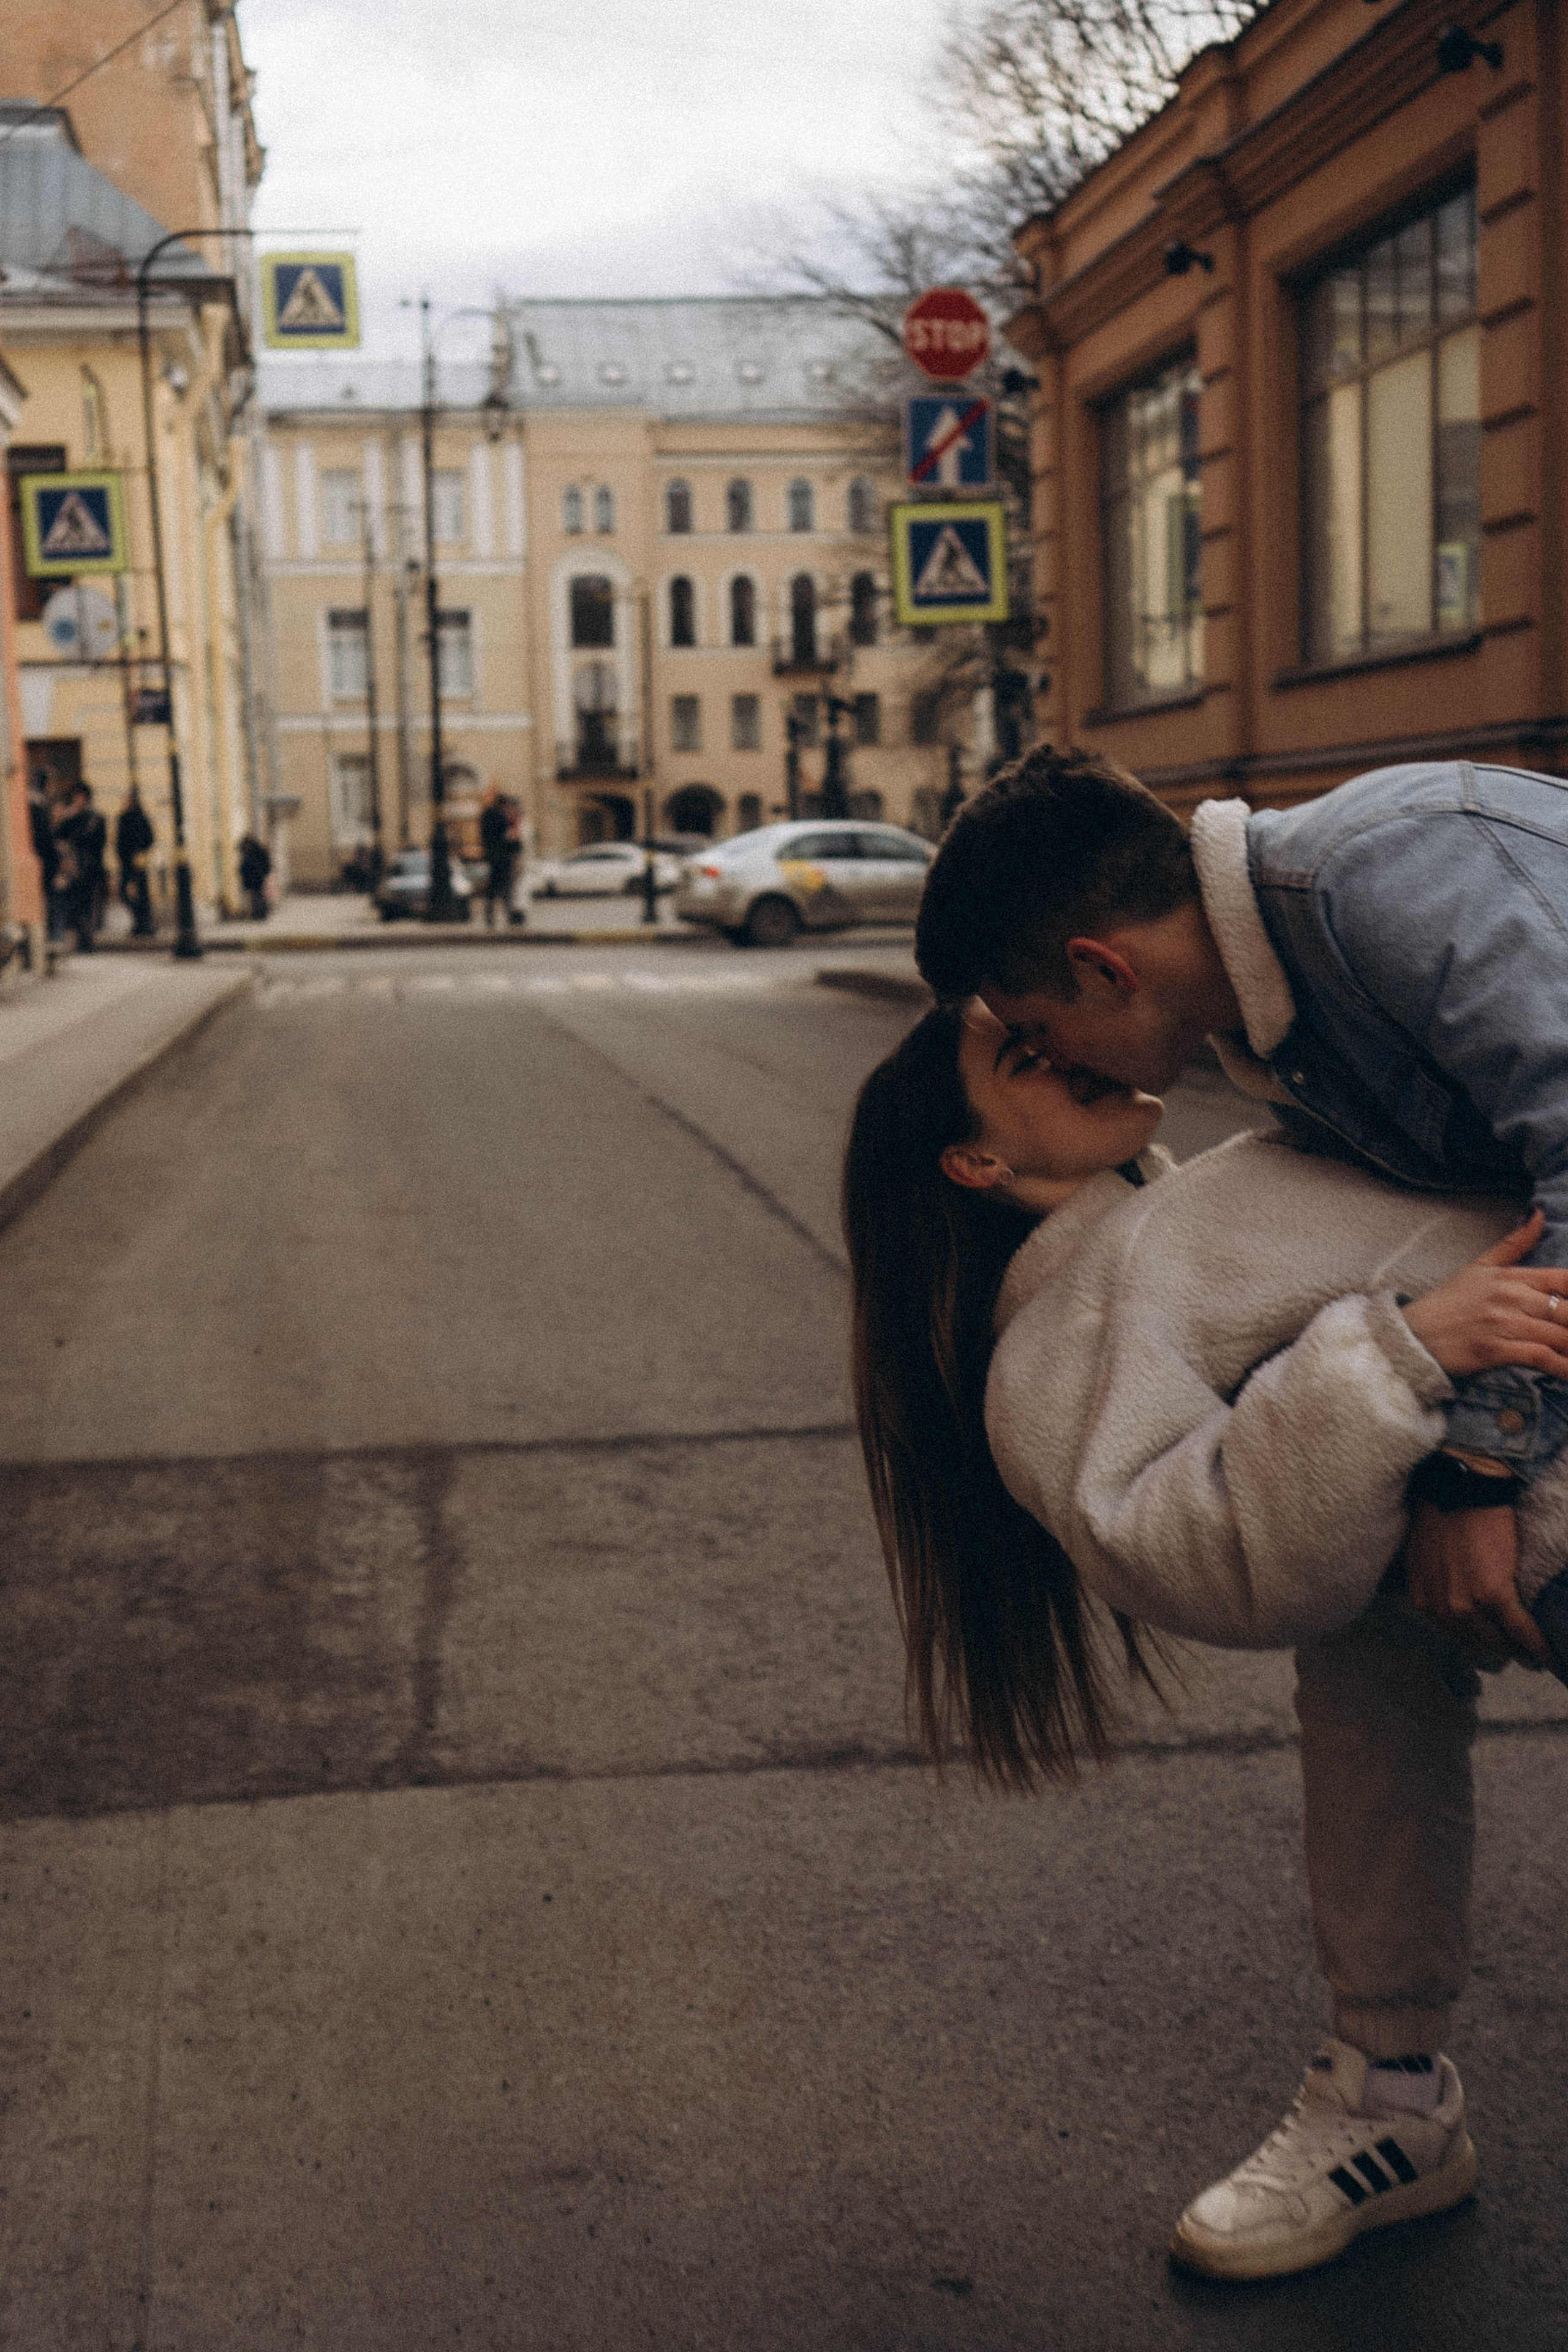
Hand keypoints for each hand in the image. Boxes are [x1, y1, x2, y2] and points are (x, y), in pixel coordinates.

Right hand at [1401, 1210, 1567, 1376]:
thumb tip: (1540, 1213)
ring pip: (1558, 1335)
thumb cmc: (1449, 1302)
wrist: (1413, 1335)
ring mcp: (1502, 1323)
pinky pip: (1539, 1357)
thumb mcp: (1479, 1266)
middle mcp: (1509, 1296)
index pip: (1564, 1279)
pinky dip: (1560, 1367)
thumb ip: (1514, 1243)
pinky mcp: (1494, 1350)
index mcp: (1510, 1276)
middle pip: (1566, 1311)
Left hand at [1406, 1500, 1547, 1666]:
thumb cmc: (1443, 1512)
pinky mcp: (1494, 1594)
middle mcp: (1442, 1608)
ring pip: (1497, 1640)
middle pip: (1475, 1642)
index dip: (1476, 1644)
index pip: (1452, 1635)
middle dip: (1497, 1650)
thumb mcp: (1425, 1556)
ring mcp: (1467, 1603)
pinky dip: (1537, 1646)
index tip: (1491, 1650)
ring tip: (1533, 1656)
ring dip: (1517, 1652)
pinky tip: (1549, 1656)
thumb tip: (1451, 1594)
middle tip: (1518, 1655)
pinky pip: (1520, 1629)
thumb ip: (1435, 1582)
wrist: (1460, 1489)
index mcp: (1424, 1600)